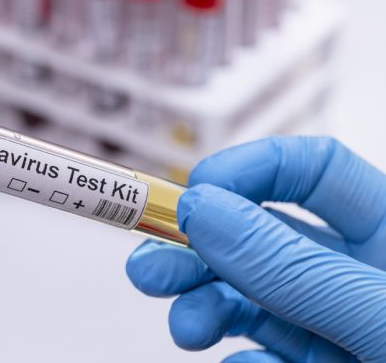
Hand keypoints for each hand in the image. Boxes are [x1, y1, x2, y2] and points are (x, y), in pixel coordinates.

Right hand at [126, 136, 385, 361]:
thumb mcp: (378, 316)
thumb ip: (292, 267)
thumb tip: (203, 210)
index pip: (314, 172)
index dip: (251, 169)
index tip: (196, 191)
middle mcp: (355, 277)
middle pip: (258, 238)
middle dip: (195, 250)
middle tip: (149, 267)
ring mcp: (334, 328)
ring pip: (248, 299)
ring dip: (203, 308)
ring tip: (187, 327)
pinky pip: (263, 357)